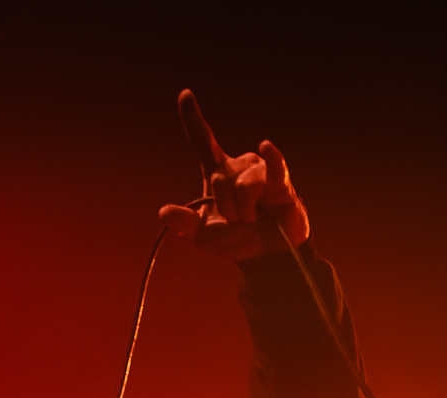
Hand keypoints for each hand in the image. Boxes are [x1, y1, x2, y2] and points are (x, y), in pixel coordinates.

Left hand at [158, 89, 308, 261]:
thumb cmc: (233, 239)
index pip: (203, 140)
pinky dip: (271, 158)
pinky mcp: (281, 181)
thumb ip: (184, 224)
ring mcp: (260, 171)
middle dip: (224, 205)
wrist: (263, 255)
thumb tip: (164, 213)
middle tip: (234, 220)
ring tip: (250, 219)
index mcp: (216, 172)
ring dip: (242, 207)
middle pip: (219, 176)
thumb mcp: (202, 235)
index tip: (185, 94)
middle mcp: (237, 166)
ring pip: (242, 182)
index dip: (193, 117)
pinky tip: (266, 146)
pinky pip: (274, 166)